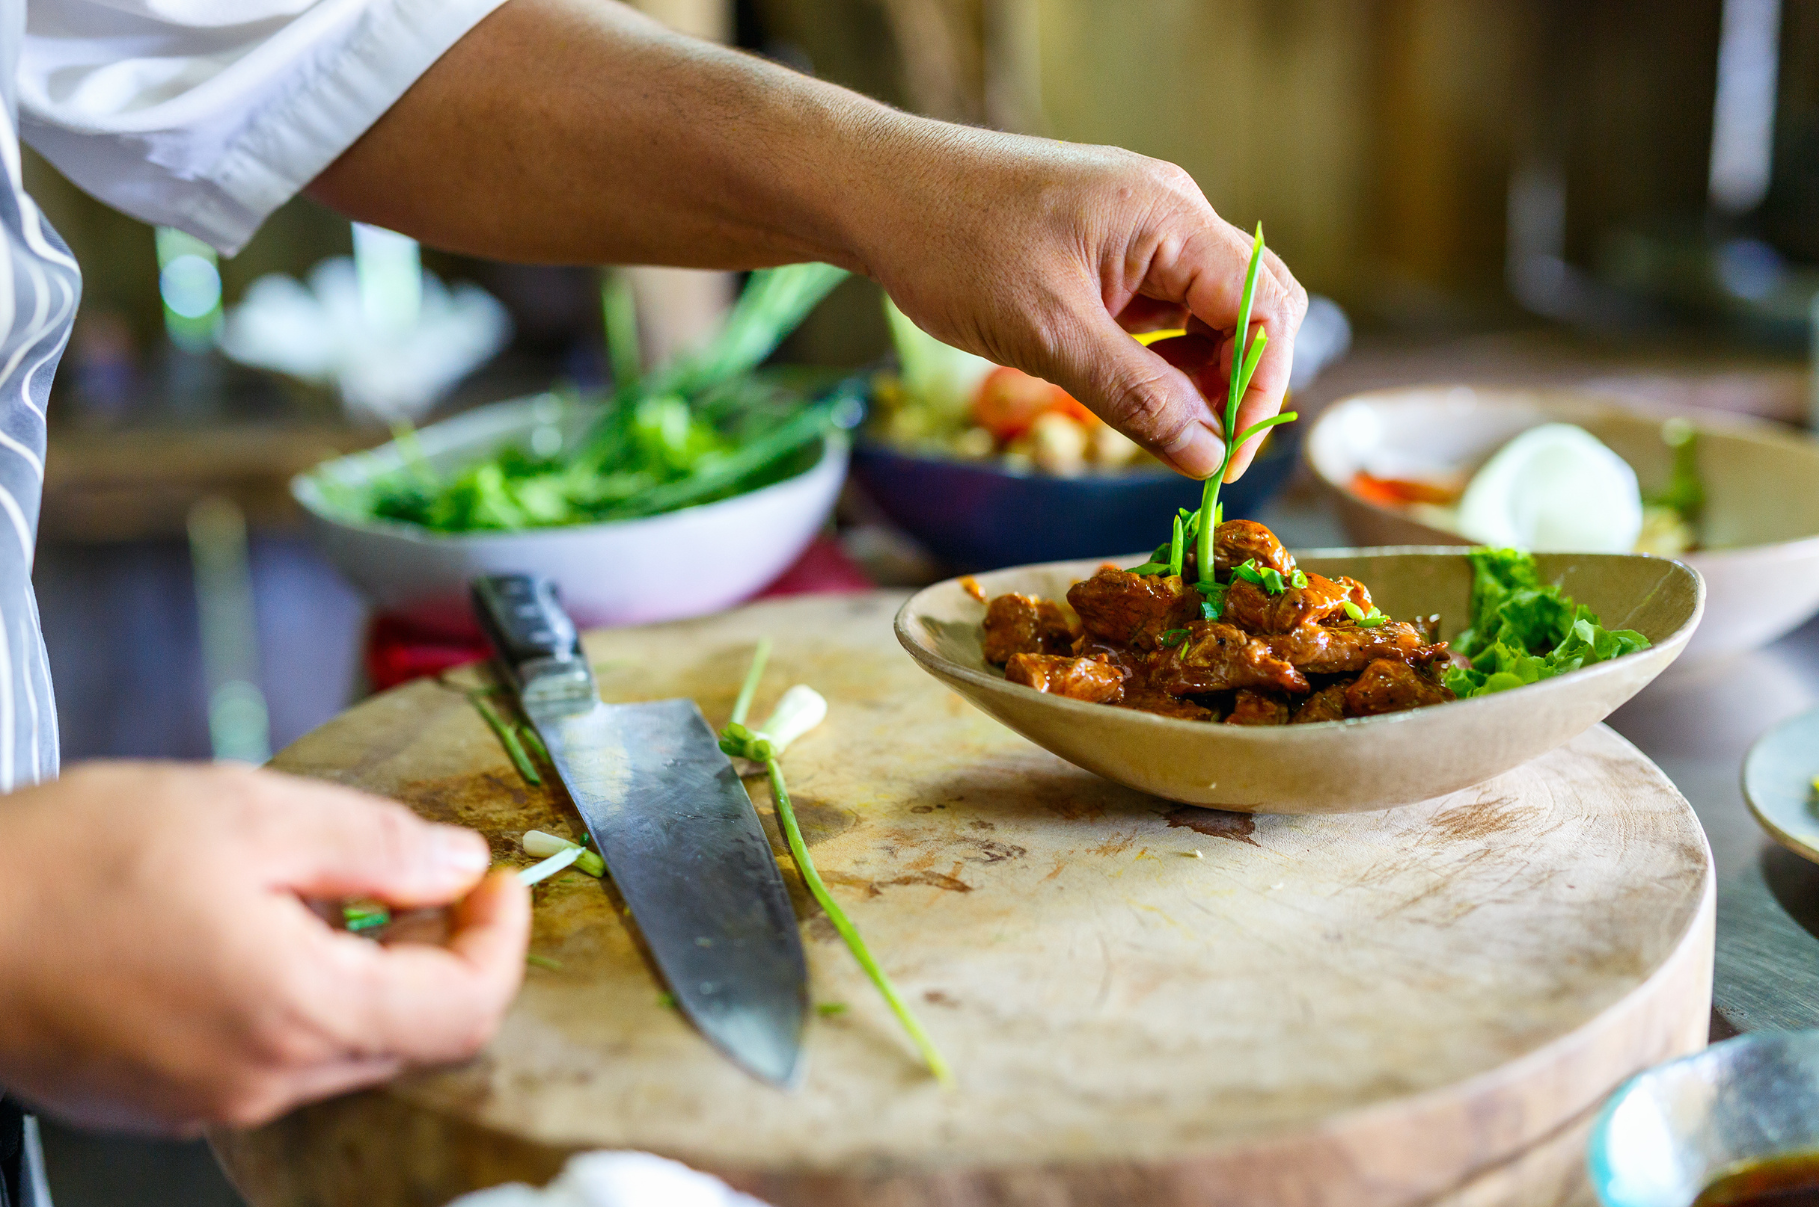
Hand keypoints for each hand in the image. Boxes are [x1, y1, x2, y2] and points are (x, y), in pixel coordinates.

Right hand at [0, 762, 528, 1133]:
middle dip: (441, 951)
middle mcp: (268, 1079)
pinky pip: (281, 1055)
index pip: (467, 1009)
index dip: (501, 940)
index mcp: (301, 1010)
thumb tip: (458, 864)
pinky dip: (307, 996)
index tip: (495, 882)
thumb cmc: (66, 867)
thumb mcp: (246, 815)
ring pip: (351, 1046)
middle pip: (417, 1034)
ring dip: (372, 972)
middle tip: (420, 873)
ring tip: (325, 890)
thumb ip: (374, 843)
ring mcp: (218, 1099)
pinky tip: (262, 931)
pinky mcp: (175, 1098)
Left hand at [855, 131, 1307, 480]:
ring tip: (1164, 434)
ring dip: (1201, 378)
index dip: (1262, 389)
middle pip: (1253, 307)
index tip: (1229, 460)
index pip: (1266, 307)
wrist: (877, 193)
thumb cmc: (954, 245)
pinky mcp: (1109, 252)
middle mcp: (1169, 214)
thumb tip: (1207, 456)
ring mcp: (1140, 232)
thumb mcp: (1048, 335)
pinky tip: (1136, 399)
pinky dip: (1162, 362)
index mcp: (1169, 216)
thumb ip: (1136, 397)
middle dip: (1242, 385)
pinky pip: (1163, 312)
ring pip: (1208, 315)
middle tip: (1206, 456)